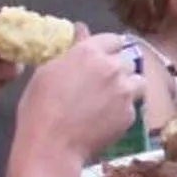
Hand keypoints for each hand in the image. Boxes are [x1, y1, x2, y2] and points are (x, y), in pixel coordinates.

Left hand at [0, 8, 15, 141]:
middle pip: (1, 33)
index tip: (12, 26)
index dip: (0, 20)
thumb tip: (8, 32)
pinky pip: (9, 70)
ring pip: (8, 51)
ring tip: (15, 57)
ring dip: (14, 52)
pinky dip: (13, 69)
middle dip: (12, 36)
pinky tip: (9, 72)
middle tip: (23, 40)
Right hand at [14, 33, 145, 172]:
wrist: (52, 147)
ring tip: (109, 100)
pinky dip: (123, 111)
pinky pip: (132, 107)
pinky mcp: (130, 114)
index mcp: (90, 51)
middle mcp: (112, 67)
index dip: (107, 49)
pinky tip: (105, 119)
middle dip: (116, 69)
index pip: (113, 39)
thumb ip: (72, 49)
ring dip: (127, 87)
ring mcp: (124, 91)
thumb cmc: (40, 107)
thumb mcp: (47, 71)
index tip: (100, 59)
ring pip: (137, 82)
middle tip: (100, 84)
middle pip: (126, 60)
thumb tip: (82, 29)